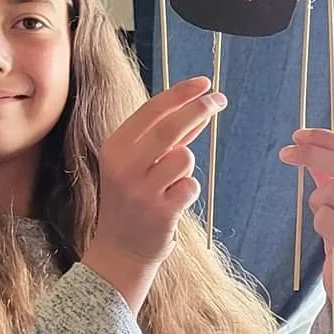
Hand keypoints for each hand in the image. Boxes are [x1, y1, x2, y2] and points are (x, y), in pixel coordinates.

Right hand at [84, 77, 224, 313]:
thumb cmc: (132, 200)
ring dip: (187, 166)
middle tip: (218, 100)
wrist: (119, 250)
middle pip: (169, 127)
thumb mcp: (137, 164)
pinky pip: (191, 186)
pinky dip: (188, 190)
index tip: (204, 83)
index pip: (150, 110)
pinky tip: (172, 204)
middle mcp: (123, 166)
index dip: (180, 94)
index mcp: (115, 148)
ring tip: (171, 184)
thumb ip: (166, 138)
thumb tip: (198, 108)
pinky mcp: (160, 212)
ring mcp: (141, 191)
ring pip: (184, 158)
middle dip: (198, 109)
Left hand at [279, 126, 333, 324]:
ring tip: (328, 220)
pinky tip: (332, 237)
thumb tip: (308, 146)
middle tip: (285, 153)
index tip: (299, 135)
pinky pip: (323, 217)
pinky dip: (319, 223)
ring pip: (330, 191)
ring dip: (317, 202)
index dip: (326, 139)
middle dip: (310, 155)